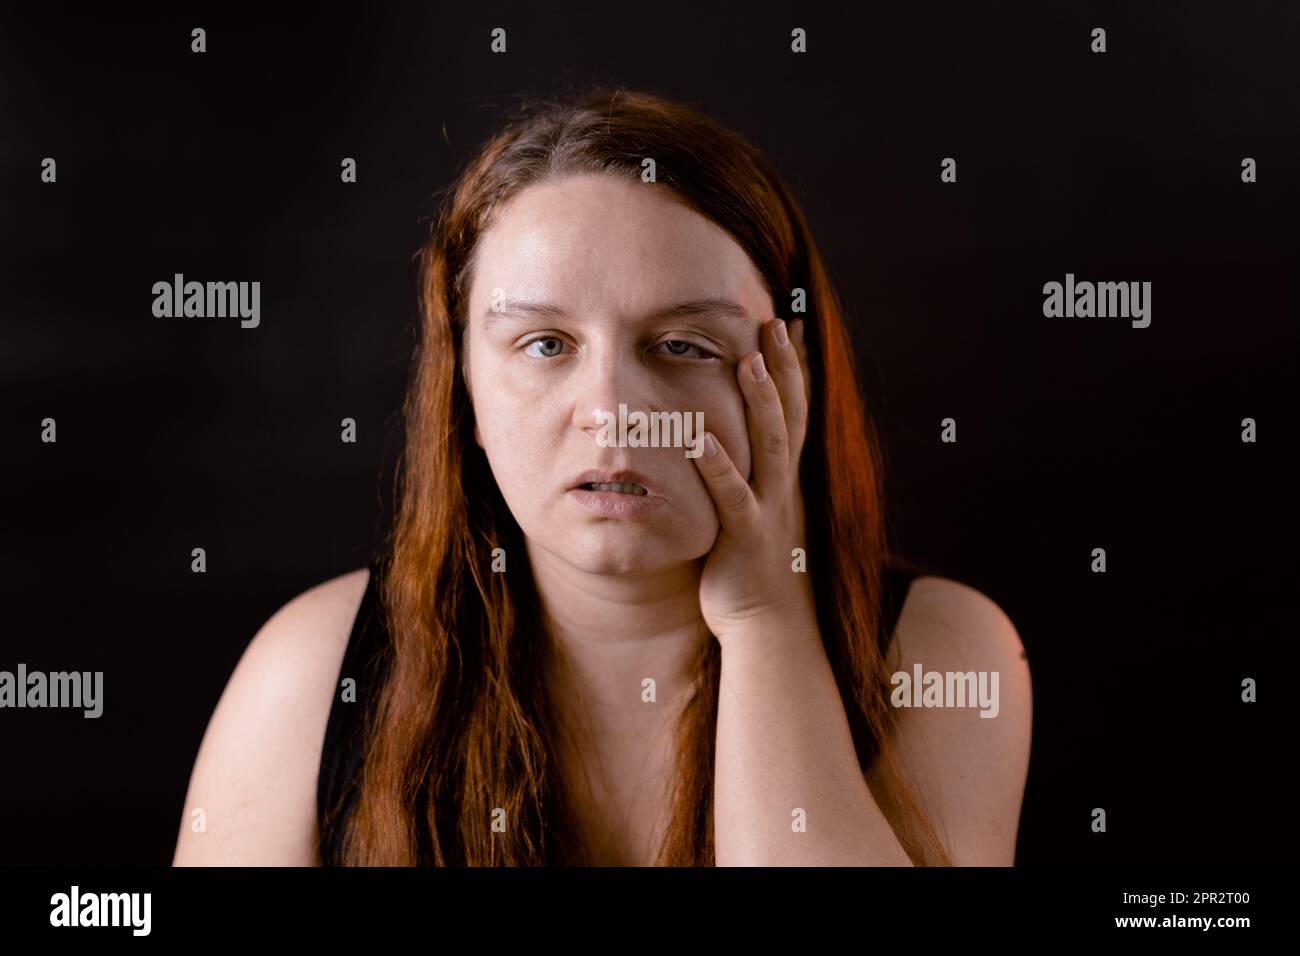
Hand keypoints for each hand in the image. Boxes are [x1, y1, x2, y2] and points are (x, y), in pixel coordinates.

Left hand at [692, 316, 815, 646]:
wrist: (770, 626)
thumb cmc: (757, 568)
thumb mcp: (762, 512)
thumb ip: (755, 474)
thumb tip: (740, 440)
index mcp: (788, 477)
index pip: (797, 412)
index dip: (795, 369)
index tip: (790, 327)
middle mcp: (786, 486)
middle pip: (790, 416)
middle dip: (784, 369)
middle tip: (775, 324)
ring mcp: (769, 509)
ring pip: (769, 447)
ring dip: (761, 403)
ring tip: (750, 361)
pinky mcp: (745, 536)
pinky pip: (732, 495)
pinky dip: (717, 464)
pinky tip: (700, 437)